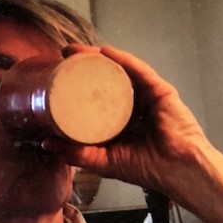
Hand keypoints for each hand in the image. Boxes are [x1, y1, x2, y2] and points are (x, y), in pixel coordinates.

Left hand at [42, 43, 210, 198]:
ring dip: (97, 57)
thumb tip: (45, 142)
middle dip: (83, 64)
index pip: (94, 93)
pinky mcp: (160, 90)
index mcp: (117, 117)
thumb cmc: (145, 168)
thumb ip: (75, 153)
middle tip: (63, 55)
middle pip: (104, 77)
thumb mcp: (102, 161)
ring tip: (76, 51)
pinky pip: (140, 70)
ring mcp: (146, 94)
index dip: (75, 82)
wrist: (177, 171)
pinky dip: (123, 59)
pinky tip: (105, 52)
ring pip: (119, 69)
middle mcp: (131, 102)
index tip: (54, 74)